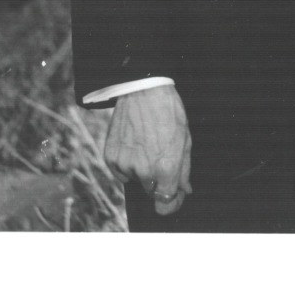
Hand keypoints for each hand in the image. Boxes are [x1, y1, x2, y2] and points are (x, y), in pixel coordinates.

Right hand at [103, 85, 192, 214]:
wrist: (142, 90)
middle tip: (162, 157)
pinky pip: (121, 172)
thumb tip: (183, 189)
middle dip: (159, 180)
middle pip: (152, 191)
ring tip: (147, 144)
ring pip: (136, 180)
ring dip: (142, 170)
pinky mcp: (110, 157)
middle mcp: (143, 170)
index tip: (174, 197)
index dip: (172, 203)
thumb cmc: (168, 111)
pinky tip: (134, 145)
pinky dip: (128, 165)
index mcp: (166, 167)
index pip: (165, 205)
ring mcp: (125, 164)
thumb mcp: (185, 139)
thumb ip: (184, 169)